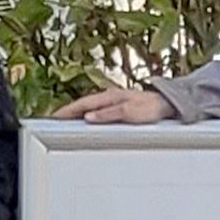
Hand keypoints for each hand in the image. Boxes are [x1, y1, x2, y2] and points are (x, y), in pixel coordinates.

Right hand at [56, 86, 170, 123]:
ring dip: (76, 114)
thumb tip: (88, 117)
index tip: (53, 118)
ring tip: (65, 123)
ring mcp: (113, 102)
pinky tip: (86, 122)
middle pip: (82, 106)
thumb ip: (108, 114)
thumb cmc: (151, 108)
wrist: (167, 105)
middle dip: (67, 112)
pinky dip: (87, 116)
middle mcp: (109, 97)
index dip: (66, 111)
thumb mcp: (129, 112)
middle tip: (52, 121)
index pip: (82, 104)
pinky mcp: (118, 107)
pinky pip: (97, 111)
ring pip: (89, 108)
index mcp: (109, 97)